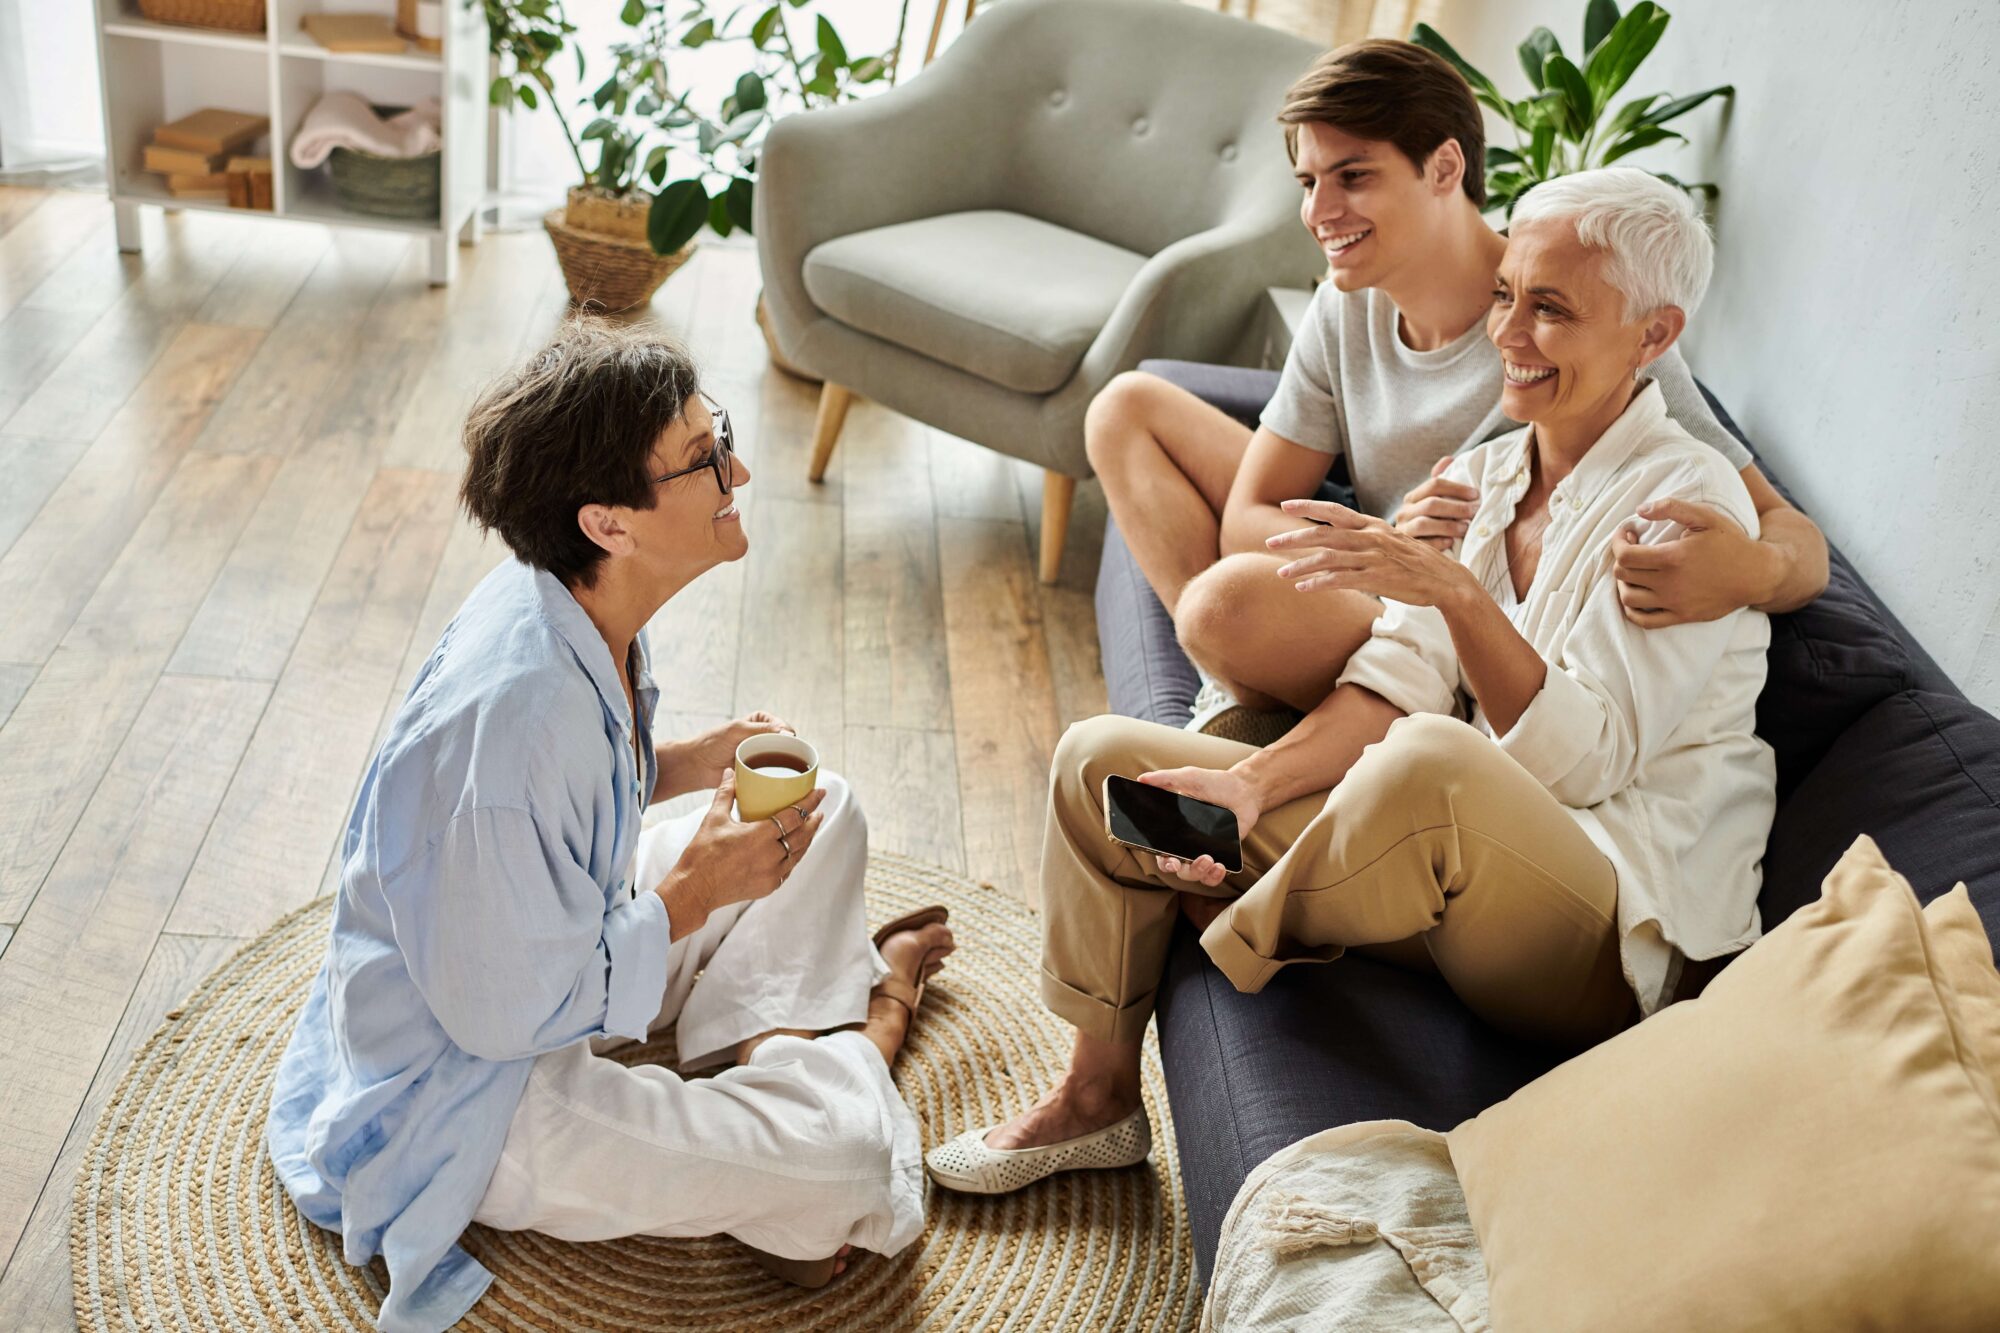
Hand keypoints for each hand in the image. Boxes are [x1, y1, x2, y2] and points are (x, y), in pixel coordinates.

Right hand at [657, 770, 826, 929]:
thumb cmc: (702, 853)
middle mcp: (771, 856)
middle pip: (803, 835)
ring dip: (807, 839)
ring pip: (799, 853)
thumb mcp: (714, 818)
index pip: (794, 815)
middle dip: (813, 821)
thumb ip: (726, 793)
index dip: (809, 802)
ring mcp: (772, 874)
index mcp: (760, 836)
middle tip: (819, 810)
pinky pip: (789, 869)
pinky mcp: (768, 887)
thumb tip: (730, 772)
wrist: (694, 889)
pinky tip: (795, 849)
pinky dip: (795, 856)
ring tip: (811, 827)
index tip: (820, 792)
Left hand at [683, 711, 793, 777]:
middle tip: (790, 760)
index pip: (784, 727)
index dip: (789, 736)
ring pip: (783, 760)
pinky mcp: (758, 772)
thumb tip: (788, 733)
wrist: (698, 766)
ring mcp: (762, 755)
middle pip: (787, 745)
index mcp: (761, 722)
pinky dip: (777, 776)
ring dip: (785, 766)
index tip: (788, 744)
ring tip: (786, 771)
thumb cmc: (713, 743)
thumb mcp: (738, 730)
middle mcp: (764, 737)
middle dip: (790, 752)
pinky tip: (780, 780)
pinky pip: (773, 774)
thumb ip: (762, 729)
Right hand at [1137, 765, 1259, 889]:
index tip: (1171, 861)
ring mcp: (1203, 851)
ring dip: (1199, 872)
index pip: (1161, 851)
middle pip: (1177, 868)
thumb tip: (1141, 779)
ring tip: (1209, 860)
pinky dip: (1214, 877)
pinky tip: (1220, 867)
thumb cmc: (1214, 783)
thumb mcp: (1189, 777)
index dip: (1163, 861)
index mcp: (1173, 828)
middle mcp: (1186, 844)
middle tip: (1189, 863)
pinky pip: (1213, 876)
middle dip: (1181, 869)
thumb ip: (1165, 779)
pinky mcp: (1221, 856)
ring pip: (1194, 875)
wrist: (1244, 789)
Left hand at [1266, 498, 1475, 607]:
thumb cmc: (1418, 563)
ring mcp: (1374, 558)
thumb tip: (1341, 546)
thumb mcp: (1392, 543)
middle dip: (1294, 538)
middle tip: (1270, 542)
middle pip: (1324, 534)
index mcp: (1373, 526)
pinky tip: (1304, 588)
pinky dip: (1319, 583)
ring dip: (1301, 565)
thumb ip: (1366, 541)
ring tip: (1281, 572)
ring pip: (1328, 558)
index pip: (1335, 512)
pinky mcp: (1378, 578)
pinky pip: (1341, 580)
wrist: (1447, 580)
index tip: (1285, 505)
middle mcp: (1371, 538)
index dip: (1309, 507)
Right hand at [1392, 456, 1479, 549]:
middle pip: (1431, 504)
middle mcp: (1404, 512)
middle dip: (1456, 507)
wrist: (1410, 551)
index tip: (1476, 494)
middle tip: (1474, 511)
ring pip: (1424, 524)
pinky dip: (1438, 542)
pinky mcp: (1407, 548)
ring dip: (1448, 525)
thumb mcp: (1433, 501)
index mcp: (1412, 497)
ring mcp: (1404, 530)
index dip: (1457, 488)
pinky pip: (1422, 544)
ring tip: (1465, 528)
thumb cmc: (1430, 522)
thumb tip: (1449, 459)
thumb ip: (1440, 481)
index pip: (1434, 484)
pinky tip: (1451, 542)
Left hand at [1612, 498, 1769, 627]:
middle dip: (1620, 557)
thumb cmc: (1731, 542)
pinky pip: (1644, 621)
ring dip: (1623, 582)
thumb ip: (1672, 508)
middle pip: (1623, 574)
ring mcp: (1675, 603)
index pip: (1625, 555)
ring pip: (1628, 598)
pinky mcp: (1681, 616)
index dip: (1618, 542)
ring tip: (1633, 569)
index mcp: (1673, 558)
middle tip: (1631, 546)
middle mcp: (1670, 583)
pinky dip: (1631, 609)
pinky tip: (1636, 594)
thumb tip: (1640, 510)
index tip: (1627, 533)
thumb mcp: (1705, 516)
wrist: (1757, 574)